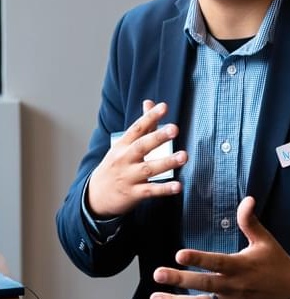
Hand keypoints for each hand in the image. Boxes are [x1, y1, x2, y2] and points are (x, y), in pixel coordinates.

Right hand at [86, 100, 186, 217]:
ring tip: (184, 156)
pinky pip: (150, 190)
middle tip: (175, 129)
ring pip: (149, 169)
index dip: (150, 117)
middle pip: (141, 146)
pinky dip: (164, 189)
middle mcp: (125, 159)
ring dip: (167, 162)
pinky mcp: (134, 194)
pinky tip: (178, 186)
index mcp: (123, 145)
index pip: (137, 128)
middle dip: (158, 137)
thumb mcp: (123, 145)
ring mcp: (128, 177)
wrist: (95, 196)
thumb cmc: (116, 165)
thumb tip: (149, 102)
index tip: (164, 107)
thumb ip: (141, 126)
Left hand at [149, 196, 289, 298]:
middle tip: (157, 275)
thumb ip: (250, 222)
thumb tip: (247, 199)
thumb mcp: (266, 241)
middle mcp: (236, 287)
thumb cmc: (277, 264)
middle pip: (204, 284)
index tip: (179, 255)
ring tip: (155, 298)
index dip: (198, 259)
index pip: (217, 262)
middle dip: (179, 280)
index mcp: (242, 266)